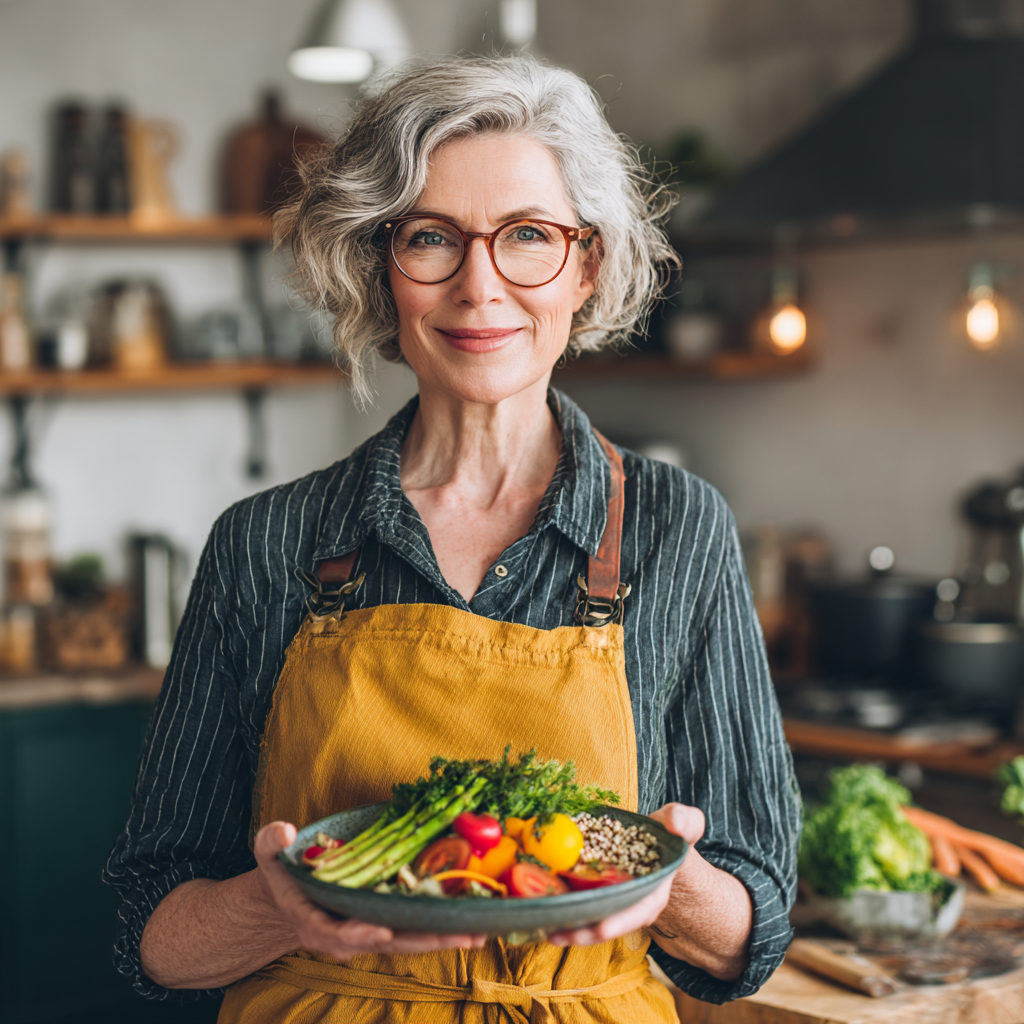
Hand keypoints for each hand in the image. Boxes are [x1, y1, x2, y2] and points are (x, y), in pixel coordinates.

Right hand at [254, 821, 487, 959]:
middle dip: (424, 941)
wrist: (290, 899)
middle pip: (387, 943)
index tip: (382, 932)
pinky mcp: (383, 927)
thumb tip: (283, 831)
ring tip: (478, 932)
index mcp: (315, 922)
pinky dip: (439, 929)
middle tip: (461, 936)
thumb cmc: (282, 875)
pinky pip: (413, 931)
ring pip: (407, 941)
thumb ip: (271, 843)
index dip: (359, 935)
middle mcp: (345, 936)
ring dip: (442, 938)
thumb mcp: (269, 857)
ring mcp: (367, 934)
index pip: (337, 933)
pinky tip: (469, 923)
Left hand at [547, 803, 704, 946]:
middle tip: (564, 935)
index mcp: (655, 891)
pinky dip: (563, 912)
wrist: (654, 841)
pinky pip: (580, 907)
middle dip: (587, 932)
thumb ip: (684, 822)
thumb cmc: (668, 834)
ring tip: (549, 932)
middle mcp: (632, 903)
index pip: (640, 910)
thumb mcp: (683, 824)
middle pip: (610, 923)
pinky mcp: (595, 894)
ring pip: (591, 920)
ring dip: (571, 929)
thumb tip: (675, 822)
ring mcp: (612, 901)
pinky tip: (544, 916)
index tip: (602, 928)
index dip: (621, 920)